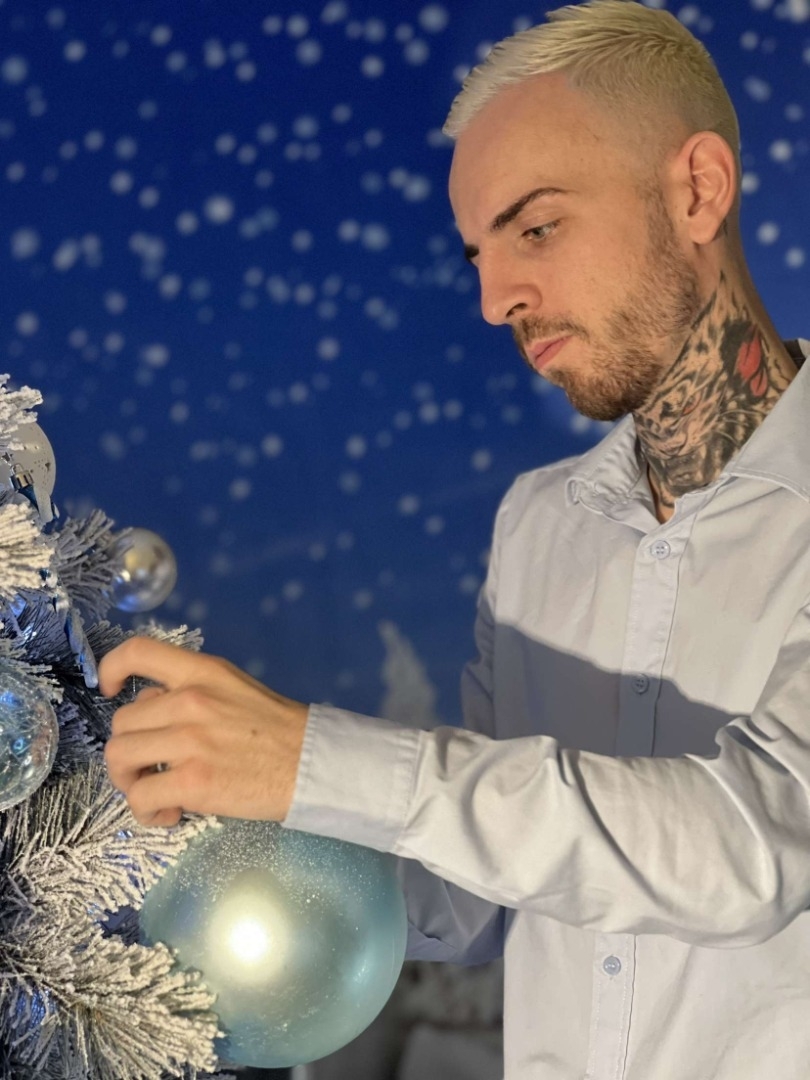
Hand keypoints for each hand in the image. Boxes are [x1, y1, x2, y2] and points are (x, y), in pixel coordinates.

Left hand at [100, 637, 308, 826]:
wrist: (311, 764)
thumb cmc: (277, 729)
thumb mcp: (235, 688)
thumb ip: (192, 691)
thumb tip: (153, 711)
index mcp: (202, 672)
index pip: (138, 652)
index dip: (111, 669)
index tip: (110, 690)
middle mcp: (189, 700)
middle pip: (121, 723)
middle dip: (129, 750)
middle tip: (151, 768)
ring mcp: (189, 741)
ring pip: (120, 758)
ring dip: (131, 781)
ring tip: (156, 792)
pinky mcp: (192, 782)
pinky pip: (141, 797)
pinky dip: (146, 811)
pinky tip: (170, 813)